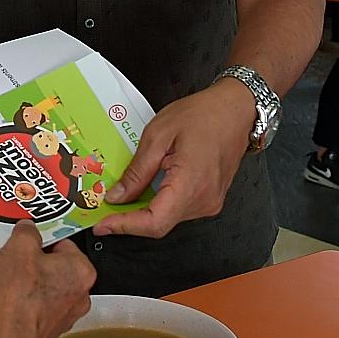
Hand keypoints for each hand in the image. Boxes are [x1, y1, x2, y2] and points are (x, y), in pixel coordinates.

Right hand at [0, 222, 94, 337]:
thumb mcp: (18, 247)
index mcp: (81, 271)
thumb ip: (26, 231)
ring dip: (13, 280)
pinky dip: (10, 298)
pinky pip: (26, 304)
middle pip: (48, 266)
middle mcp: (77, 295)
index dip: (40, 239)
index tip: (26, 239)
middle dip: (23, 262)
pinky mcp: (42, 327)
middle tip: (9, 259)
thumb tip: (28, 229)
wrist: (5, 337)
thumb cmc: (19, 299)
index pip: (63, 243)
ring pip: (35, 286)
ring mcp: (61, 314)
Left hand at [94, 79, 251, 238]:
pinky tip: (143, 193)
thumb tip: (118, 196)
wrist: (236, 110)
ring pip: (168, 219)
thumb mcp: (157, 135)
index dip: (125, 227)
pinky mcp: (210, 199)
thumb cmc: (202, 115)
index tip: (103, 225)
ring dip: (142, 212)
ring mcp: (210, 202)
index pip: (154, 222)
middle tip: (102, 212)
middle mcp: (204, 200)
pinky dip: (158, 205)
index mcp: (190, 183)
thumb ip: (137, 171)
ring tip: (121, 198)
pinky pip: (178, 209)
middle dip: (129, 220)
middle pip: (159, 224)